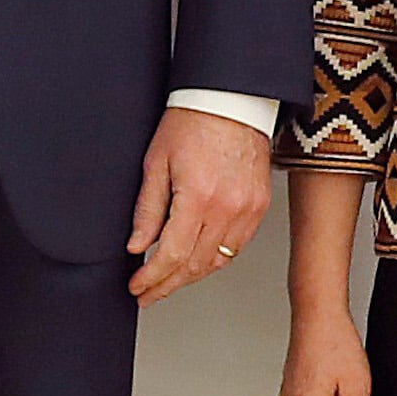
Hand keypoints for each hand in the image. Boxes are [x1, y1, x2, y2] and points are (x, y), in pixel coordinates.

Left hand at [127, 107, 271, 300]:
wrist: (232, 100)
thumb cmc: (192, 122)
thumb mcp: (156, 163)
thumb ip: (147, 209)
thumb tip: (136, 246)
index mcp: (198, 197)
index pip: (171, 255)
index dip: (151, 278)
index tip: (137, 287)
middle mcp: (227, 208)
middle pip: (195, 265)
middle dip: (167, 285)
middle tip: (148, 294)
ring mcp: (248, 209)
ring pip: (218, 261)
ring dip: (191, 277)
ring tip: (167, 282)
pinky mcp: (260, 206)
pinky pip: (237, 247)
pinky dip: (215, 260)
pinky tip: (197, 262)